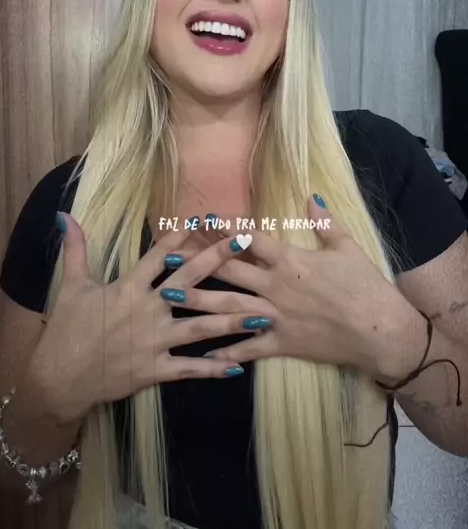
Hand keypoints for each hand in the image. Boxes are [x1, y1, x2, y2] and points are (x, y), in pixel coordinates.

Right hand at [27, 215, 267, 424]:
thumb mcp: (71, 286)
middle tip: (246, 243)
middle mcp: (147, 311)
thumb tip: (65, 216)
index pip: (160, 255)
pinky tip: (239, 366)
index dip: (182, 235)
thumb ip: (75, 249)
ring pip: (200, 328)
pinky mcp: (155, 370)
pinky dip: (214, 369)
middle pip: (189, 281)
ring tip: (264, 313)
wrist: (58, 379)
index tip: (205, 219)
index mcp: (128, 287)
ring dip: (233, 320)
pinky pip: (189, 369)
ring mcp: (154, 342)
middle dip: (218, 260)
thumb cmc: (66, 329)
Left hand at [171, 196, 412, 375]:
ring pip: (229, 308)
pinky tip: (202, 353)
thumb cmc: (365, 286)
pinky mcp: (282, 344)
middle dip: (197, 262)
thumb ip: (324, 222)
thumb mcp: (347, 247)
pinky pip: (248, 348)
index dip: (224, 228)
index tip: (200, 219)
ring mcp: (276, 317)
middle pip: (229, 271)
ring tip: (170, 297)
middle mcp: (276, 287)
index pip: (250, 240)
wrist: (380, 332)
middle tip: (167, 256)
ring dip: (198, 302)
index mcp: (290, 260)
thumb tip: (310, 196)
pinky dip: (226, 351)